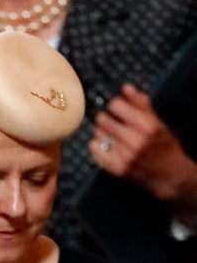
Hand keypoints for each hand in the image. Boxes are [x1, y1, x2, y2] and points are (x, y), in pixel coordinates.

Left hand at [90, 84, 196, 206]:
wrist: (167, 174)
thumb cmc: (163, 145)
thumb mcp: (157, 121)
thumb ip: (141, 104)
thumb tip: (125, 88)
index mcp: (146, 125)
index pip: (116, 106)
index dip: (114, 104)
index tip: (115, 107)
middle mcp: (135, 141)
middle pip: (104, 120)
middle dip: (104, 117)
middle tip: (107, 119)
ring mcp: (125, 156)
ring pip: (98, 135)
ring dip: (100, 131)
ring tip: (107, 132)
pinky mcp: (117, 169)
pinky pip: (95, 152)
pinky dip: (95, 145)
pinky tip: (102, 143)